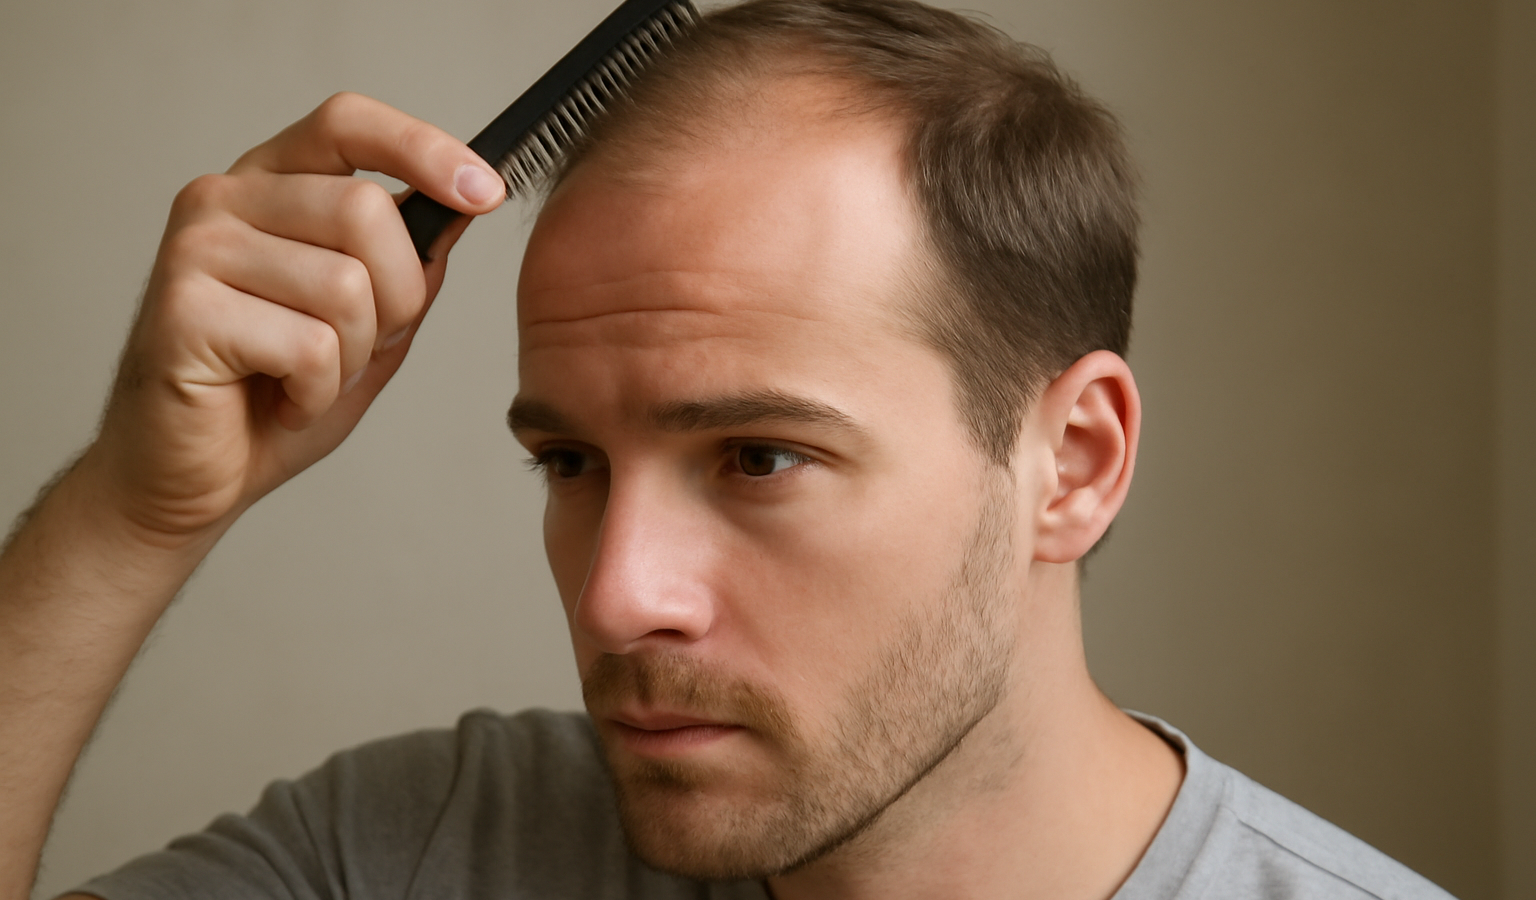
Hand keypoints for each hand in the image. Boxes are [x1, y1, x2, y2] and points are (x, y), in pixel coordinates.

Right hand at [84, 92, 503, 542]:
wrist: (190, 476)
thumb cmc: (271, 398)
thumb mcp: (370, 324)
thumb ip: (410, 264)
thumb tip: (464, 204)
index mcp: (269, 185)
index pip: (347, 124)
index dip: (423, 149)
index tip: (486, 191)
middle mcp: (224, 200)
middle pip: (364, 210)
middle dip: (397, 299)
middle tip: (361, 348)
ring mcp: (195, 250)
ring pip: (345, 284)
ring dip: (353, 356)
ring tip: (307, 380)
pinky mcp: (184, 311)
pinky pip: (310, 346)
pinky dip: (317, 393)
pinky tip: (282, 403)